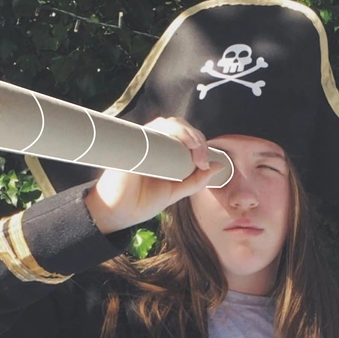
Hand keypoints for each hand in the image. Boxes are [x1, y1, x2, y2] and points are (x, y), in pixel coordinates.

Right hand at [85, 116, 222, 232]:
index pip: (186, 135)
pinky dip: (168, 132)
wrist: (119, 213)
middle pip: (179, 125)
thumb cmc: (142, 202)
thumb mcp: (176, 192)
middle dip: (197, 138)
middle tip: (202, 160)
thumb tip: (219, 165)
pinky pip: (152, 130)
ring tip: (195, 152)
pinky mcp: (133, 145)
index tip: (205, 163)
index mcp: (164, 151)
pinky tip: (179, 145)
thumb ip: (196, 181)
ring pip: (168, 124)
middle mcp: (153, 143)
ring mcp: (142, 142)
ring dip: (187, 133)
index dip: (200, 143)